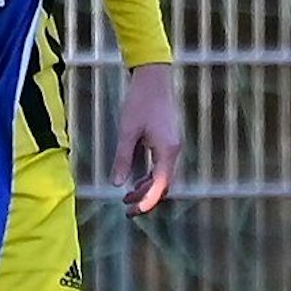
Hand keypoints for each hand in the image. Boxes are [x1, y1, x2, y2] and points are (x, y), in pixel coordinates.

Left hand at [110, 63, 183, 213]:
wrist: (154, 78)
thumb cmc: (140, 101)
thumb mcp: (127, 131)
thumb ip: (123, 158)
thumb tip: (116, 184)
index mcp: (167, 150)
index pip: (160, 185)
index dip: (148, 201)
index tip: (134, 211)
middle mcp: (173, 151)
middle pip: (164, 185)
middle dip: (146, 199)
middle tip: (127, 210)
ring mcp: (173, 147)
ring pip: (163, 177)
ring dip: (146, 189)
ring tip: (126, 197)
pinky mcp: (168, 142)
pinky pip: (161, 168)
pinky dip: (149, 178)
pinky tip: (134, 181)